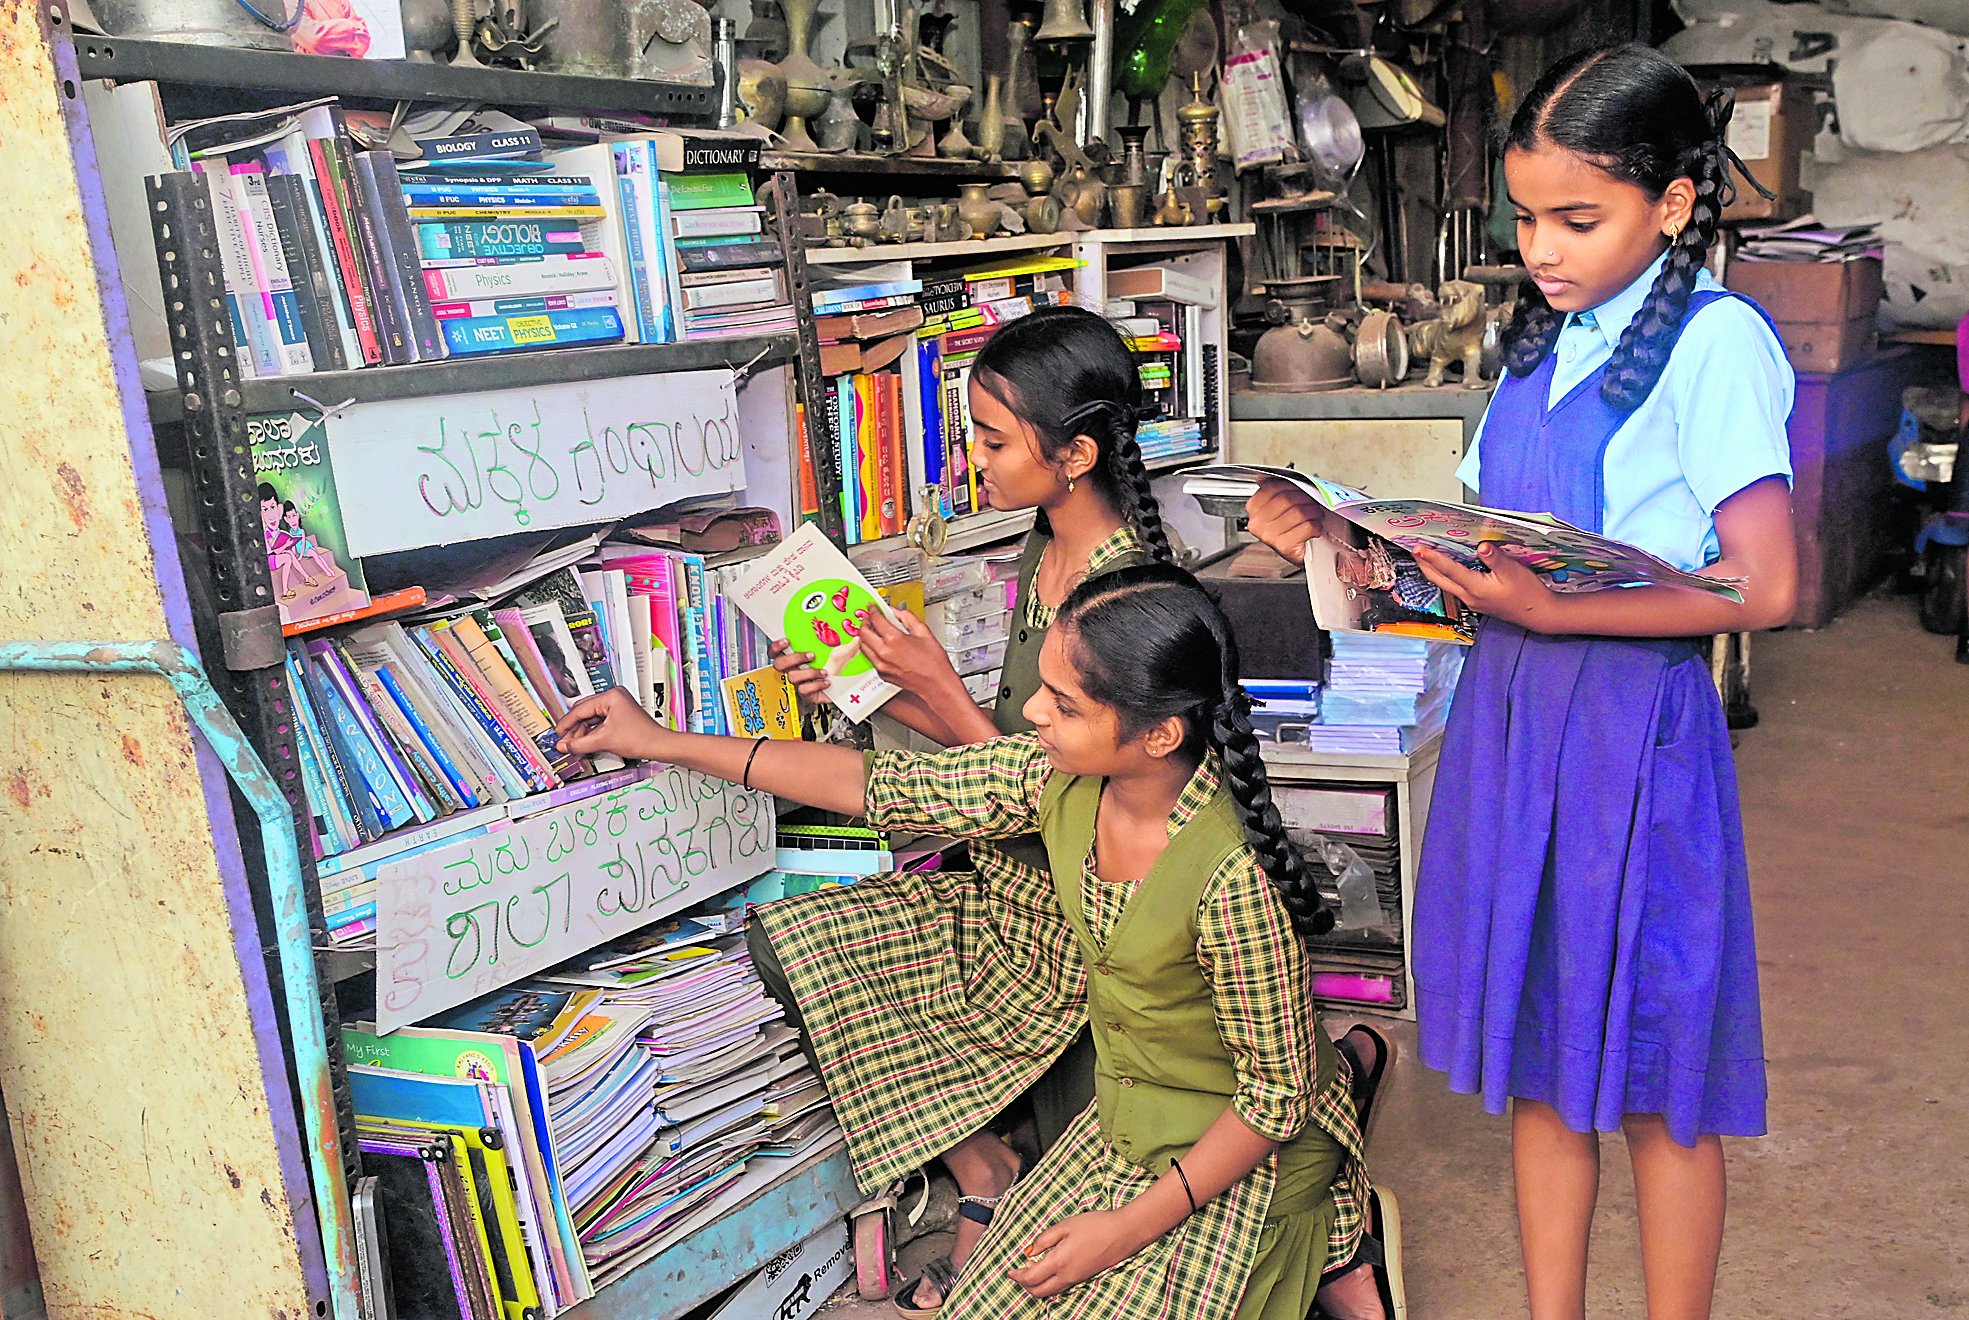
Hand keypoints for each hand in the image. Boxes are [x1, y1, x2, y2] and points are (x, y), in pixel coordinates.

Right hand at [554, 686, 668, 760]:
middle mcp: (614, 696)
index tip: (558, 733)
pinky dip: (592, 731)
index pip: (580, 709)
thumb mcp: (603, 741)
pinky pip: (600, 720)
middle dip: (574, 728)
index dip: (567, 723)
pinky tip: (585, 741)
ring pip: (591, 717)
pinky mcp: (620, 713)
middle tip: (564, 740)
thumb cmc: (641, 738)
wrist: (658, 745)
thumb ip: (579, 744)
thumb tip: (565, 745)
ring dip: (582, 731)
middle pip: (584, 711)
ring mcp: (617, 704)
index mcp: (611, 696)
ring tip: (573, 744)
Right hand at [769, 637, 833, 705]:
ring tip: (824, 672)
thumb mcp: (829, 656)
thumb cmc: (826, 670)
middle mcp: (789, 671)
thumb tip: (850, 635)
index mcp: (791, 659)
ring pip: (792, 677)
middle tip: (811, 656)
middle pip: (779, 663)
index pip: (775, 651)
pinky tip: (826, 682)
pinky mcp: (803, 694)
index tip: (787, 641)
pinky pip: (804, 690)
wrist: (831, 692)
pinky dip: (817, 685)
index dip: (777, 646)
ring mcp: (795, 683)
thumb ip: (833, 645)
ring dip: (810, 673)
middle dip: (795, 658)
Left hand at [858, 607, 963, 698]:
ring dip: (865, 636)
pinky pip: (870, 658)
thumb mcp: (924, 632)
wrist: (936, 684)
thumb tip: (897, 612)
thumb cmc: (933, 663)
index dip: (873, 610)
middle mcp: (884, 652)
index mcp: (894, 639)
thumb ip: (908, 618)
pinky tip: (878, 645)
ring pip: (863, 646)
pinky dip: (871, 649)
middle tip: (870, 617)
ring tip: (872, 630)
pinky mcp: (882, 674)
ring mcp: (881, 665)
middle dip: (865, 622)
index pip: (876, 619)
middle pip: (864, 632)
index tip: (872, 607)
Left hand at [1006, 1211, 1144, 1298]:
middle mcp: (1066, 1276)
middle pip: (1038, 1291)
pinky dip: (1049, 1282)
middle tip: (1018, 1271)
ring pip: (1049, 1291)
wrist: (1123, 1233)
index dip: (1017, 1276)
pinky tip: (1049, 1267)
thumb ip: (1044, 1239)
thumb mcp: (1065, 1225)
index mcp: (1059, 1261)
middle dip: (1024, 1284)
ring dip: (1036, 1284)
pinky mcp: (1083, 1277)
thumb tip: (1030, 1251)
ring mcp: (1076, 1279)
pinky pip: (1060, 1287)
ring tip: (1033, 1266)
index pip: (1031, 1277)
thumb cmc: (1095, 1225)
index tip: (1009, 1270)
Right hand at [1243, 479, 1324, 565]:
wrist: (1301, 556)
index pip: (1274, 487)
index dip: (1294, 485)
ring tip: (1315, 517)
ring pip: (1299, 512)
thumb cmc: (1292, 531)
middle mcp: (1257, 522)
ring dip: (1313, 513)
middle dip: (1306, 499)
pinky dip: (1316, 527)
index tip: (1303, 488)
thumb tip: (1277, 476)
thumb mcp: (1282, 509)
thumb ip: (1278, 491)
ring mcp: (1268, 534)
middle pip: (1287, 498)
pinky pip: (1307, 526)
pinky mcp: (1283, 545)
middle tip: (1314, 503)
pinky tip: (1314, 530)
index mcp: (1254, 508)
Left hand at [1411, 542, 1566, 630]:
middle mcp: (1469, 596)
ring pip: (1446, 584)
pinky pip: (1455, 587)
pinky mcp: (1477, 601)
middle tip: (1414, 549)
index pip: (1448, 570)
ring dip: (1433, 570)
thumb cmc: (1528, 593)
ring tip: (1425, 557)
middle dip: (1425, 564)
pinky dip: (1447, 575)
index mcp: (1475, 588)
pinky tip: (1448, 568)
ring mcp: (1472, 600)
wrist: (1539, 614)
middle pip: (1439, 579)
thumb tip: (1481, 545)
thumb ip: (1495, 558)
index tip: (1418, 548)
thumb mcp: (1512, 571)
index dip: (1432, 558)